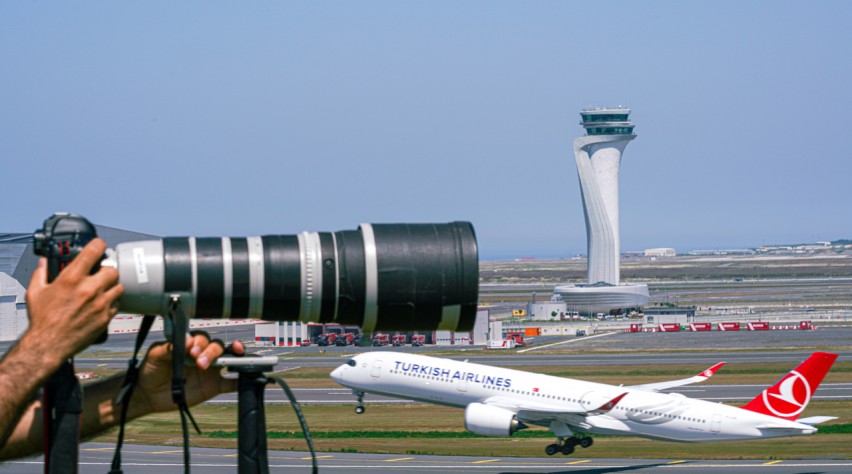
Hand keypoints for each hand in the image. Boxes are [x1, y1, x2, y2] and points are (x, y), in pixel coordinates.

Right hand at [23, 238, 122, 363]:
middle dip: (108, 270)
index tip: (100, 246)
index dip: (99, 245)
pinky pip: (118, 304)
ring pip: (119, 286)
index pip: (93, 251)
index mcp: (72, 279)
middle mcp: (89, 289)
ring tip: (103, 289)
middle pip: (113, 269)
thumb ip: (41, 273)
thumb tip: (44, 262)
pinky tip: (103, 304)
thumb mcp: (35, 292)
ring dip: (113, 286)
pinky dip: (113, 302)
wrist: (49, 344)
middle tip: (101, 274)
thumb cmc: (43, 320)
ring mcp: (100, 304)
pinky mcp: (106, 317)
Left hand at [133, 334, 245, 414]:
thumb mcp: (155, 355)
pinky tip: (247, 377)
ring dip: (234, 356)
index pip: (202, 339)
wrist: (149, 394)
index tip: (191, 350)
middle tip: (200, 363)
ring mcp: (211, 370)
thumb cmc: (152, 370)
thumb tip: (186, 340)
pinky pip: (232, 383)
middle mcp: (203, 355)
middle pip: (217, 346)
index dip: (199, 342)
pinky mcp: (214, 387)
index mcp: (191, 345)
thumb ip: (168, 347)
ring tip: (236, 355)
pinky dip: (242, 380)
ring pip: (229, 359)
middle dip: (212, 352)